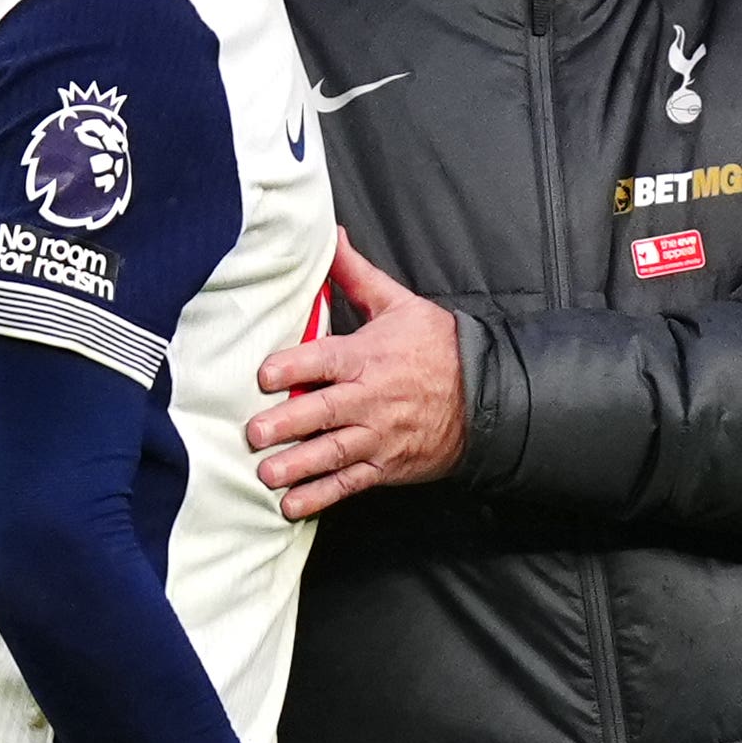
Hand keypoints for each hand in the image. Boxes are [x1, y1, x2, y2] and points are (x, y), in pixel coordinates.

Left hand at [248, 240, 464, 516]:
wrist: (486, 396)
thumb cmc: (437, 347)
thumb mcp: (399, 305)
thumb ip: (356, 275)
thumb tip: (330, 237)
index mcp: (368, 357)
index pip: (325, 360)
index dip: (294, 366)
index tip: (264, 375)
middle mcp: (370, 399)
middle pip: (323, 411)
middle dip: (287, 423)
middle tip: (255, 433)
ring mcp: (378, 436)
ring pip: (333, 452)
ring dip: (298, 465)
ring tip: (266, 474)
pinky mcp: (385, 465)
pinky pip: (349, 483)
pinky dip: (320, 496)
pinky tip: (290, 505)